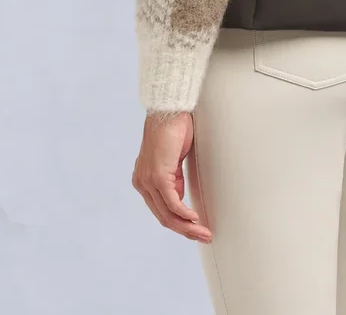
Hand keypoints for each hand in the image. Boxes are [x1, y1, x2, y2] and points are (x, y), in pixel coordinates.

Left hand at [132, 110, 211, 241]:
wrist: (169, 110)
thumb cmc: (174, 130)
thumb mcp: (174, 162)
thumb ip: (174, 181)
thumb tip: (180, 201)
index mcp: (144, 180)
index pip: (161, 211)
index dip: (178, 223)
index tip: (195, 229)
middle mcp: (142, 183)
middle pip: (163, 217)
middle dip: (185, 230)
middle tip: (204, 236)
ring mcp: (147, 181)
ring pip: (167, 214)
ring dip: (188, 226)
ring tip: (204, 232)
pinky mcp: (157, 176)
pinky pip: (171, 202)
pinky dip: (184, 213)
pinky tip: (195, 218)